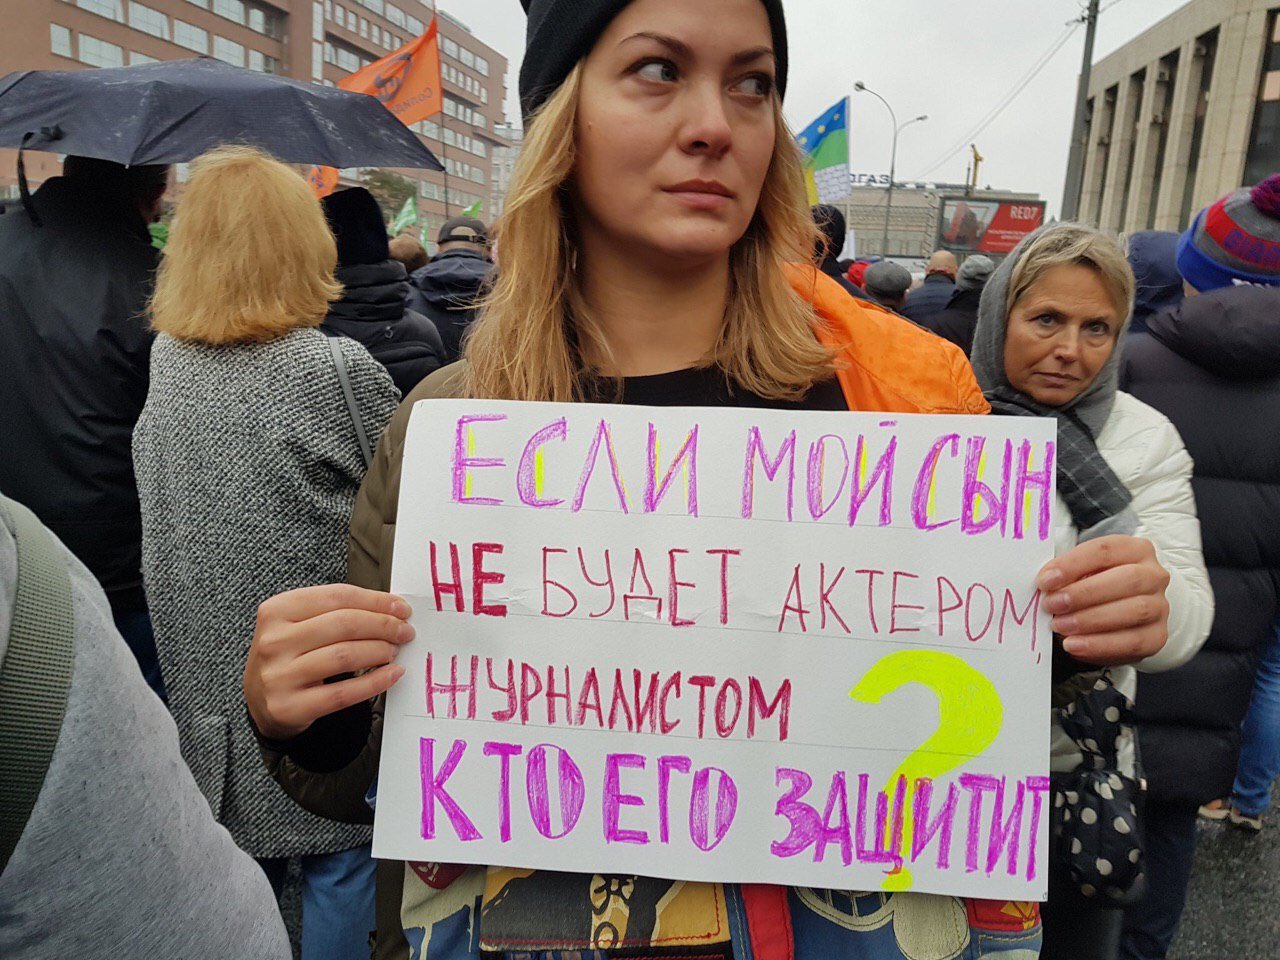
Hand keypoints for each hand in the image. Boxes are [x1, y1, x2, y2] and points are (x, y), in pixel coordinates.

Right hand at [244, 584, 413, 740]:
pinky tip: (391, 675)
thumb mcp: (300, 624)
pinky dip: (374, 682)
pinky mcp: (290, 706)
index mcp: (277, 610)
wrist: (262, 700)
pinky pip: (343, 693)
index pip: (337, 596)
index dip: (376, 600)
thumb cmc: (290, 655)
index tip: (401, 608)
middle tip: (404, 631)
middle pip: (344, 624)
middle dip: (383, 625)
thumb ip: (338, 611)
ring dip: (380, 651)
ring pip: (345, 656)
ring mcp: (279, 675)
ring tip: (394, 651)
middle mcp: (274, 641)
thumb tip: (391, 608)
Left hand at [1037, 535, 1169, 666]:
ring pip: (1134, 611)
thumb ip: (1067, 573)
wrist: (1122, 614)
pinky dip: (1099, 645)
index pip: (1105, 550)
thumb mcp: (1081, 571)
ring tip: (1060, 625)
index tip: (1046, 580)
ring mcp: (1160, 606)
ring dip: (1090, 620)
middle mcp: (1153, 575)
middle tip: (1052, 604)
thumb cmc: (1096, 585)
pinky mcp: (1157, 636)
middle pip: (1126, 579)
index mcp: (1134, 549)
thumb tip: (1045, 583)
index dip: (1073, 564)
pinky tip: (1074, 644)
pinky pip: (1132, 642)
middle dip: (1083, 593)